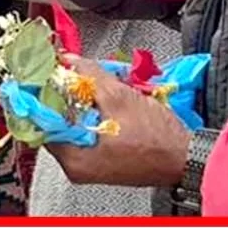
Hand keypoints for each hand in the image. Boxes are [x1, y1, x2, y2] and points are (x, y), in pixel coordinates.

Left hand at [45, 55, 190, 187]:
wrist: (188, 157)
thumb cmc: (158, 139)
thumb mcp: (118, 97)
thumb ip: (88, 75)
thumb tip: (69, 60)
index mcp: (73, 160)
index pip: (39, 123)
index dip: (40, 96)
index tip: (40, 76)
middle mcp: (78, 167)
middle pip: (56, 122)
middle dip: (64, 95)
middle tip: (69, 74)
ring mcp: (92, 164)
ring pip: (74, 125)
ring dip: (81, 102)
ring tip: (93, 85)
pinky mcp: (105, 159)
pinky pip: (88, 131)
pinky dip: (93, 113)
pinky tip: (105, 99)